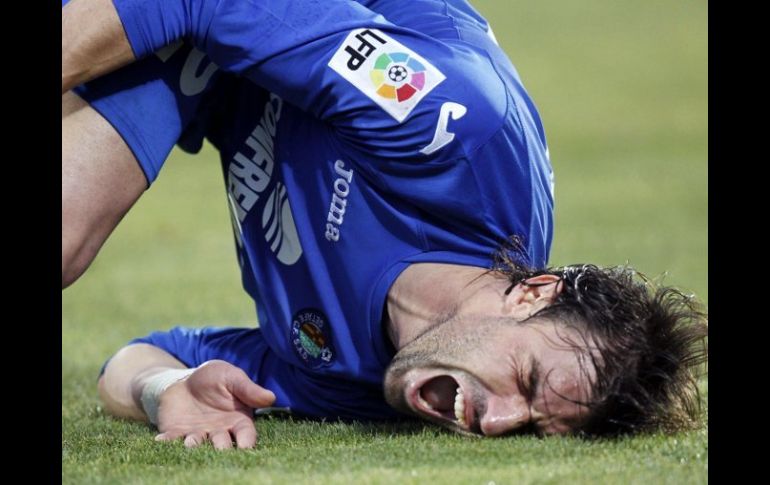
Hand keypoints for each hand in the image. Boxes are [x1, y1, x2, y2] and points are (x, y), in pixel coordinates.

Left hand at [153, 360, 275, 448]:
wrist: (184, 381)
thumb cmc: (214, 378)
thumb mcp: (232, 377)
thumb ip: (248, 389)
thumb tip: (271, 397)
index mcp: (237, 421)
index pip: (246, 435)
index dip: (246, 442)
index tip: (245, 447)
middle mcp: (219, 432)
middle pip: (222, 445)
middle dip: (221, 448)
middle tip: (219, 446)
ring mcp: (197, 435)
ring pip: (198, 446)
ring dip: (194, 446)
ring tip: (191, 441)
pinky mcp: (176, 434)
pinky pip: (172, 441)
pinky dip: (166, 444)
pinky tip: (161, 442)